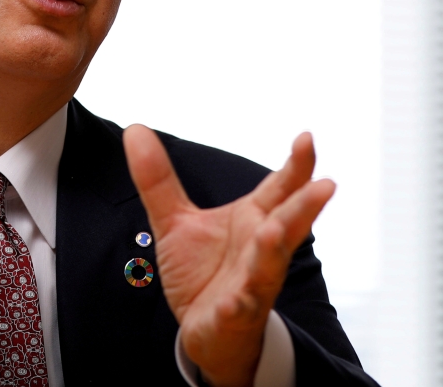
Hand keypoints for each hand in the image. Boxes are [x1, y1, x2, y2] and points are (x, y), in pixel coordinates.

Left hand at [122, 125, 334, 386]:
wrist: (204, 330)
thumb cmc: (202, 271)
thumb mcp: (173, 221)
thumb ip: (157, 178)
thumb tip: (136, 129)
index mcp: (252, 221)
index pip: (279, 189)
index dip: (296, 167)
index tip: (306, 138)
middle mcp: (259, 250)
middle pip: (285, 225)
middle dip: (303, 207)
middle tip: (325, 184)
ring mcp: (251, 285)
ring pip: (268, 266)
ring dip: (274, 249)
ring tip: (276, 231)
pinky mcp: (234, 316)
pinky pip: (240, 309)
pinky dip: (240, 304)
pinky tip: (238, 299)